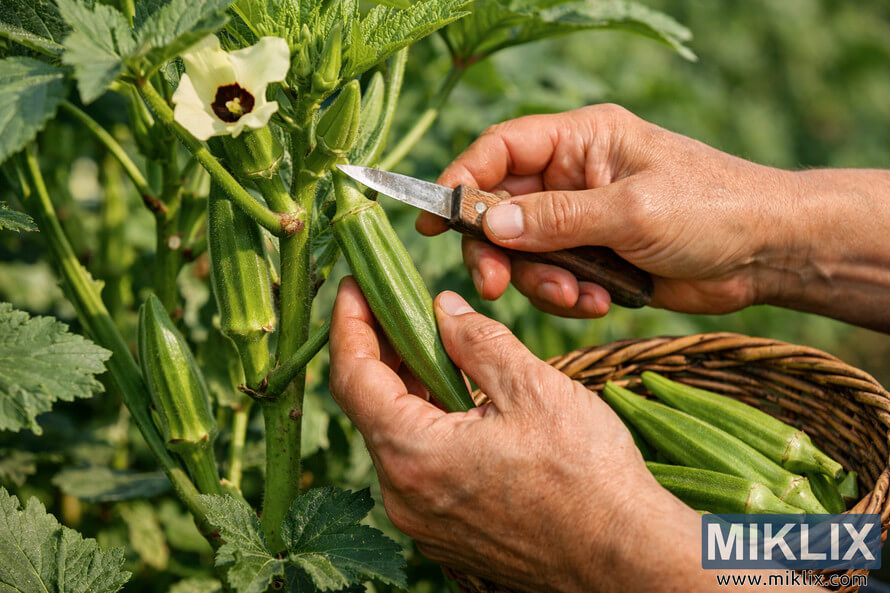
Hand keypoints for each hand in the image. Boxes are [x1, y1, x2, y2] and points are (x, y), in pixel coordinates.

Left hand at [328, 277, 705, 592]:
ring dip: (406, 387)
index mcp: (414, 455)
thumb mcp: (532, 388)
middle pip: (369, 407)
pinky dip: (426, 423)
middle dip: (379, 350)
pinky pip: (419, 467)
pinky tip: (454, 397)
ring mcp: (424, 521)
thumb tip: (442, 309)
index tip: (353, 285)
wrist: (626, 558)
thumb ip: (477, 340)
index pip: (353, 376)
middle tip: (394, 303)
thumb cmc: (587, 476)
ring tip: (427, 342)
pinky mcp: (448, 533)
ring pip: (395, 437)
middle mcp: (404, 496)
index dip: (349, 322)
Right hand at [417, 104, 799, 316]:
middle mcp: (573, 177)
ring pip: (524, 252)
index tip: (434, 221)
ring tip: (578, 295)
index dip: (461, 181)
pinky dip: (567, 296)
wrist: (767, 253)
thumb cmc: (711, 208)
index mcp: (581, 140)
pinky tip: (600, 301)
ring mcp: (582, 220)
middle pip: (501, 210)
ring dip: (540, 281)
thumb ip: (557, 219)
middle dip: (495, 250)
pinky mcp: (594, 258)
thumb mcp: (631, 210)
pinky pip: (554, 279)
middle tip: (494, 285)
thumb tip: (489, 226)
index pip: (500, 150)